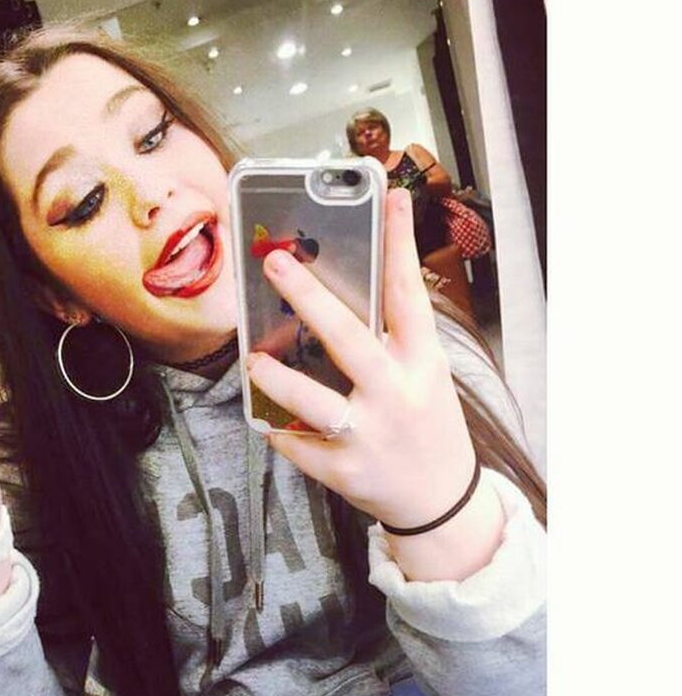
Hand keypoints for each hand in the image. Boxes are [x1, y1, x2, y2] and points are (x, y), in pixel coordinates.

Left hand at [246, 189, 485, 538]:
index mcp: (422, 363)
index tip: (388, 195)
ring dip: (279, 380)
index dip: (399, 244)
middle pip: (351, 339)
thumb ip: (391, 338)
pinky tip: (266, 416)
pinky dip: (279, 430)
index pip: (409, 296)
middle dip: (310, 298)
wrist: (440, 500)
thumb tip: (343, 287)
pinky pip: (298, 446)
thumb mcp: (424, 374)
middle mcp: (396, 395)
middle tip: (275, 264)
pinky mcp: (344, 471)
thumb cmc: (424, 423)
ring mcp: (369, 435)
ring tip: (255, 360)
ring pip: (316, 403)